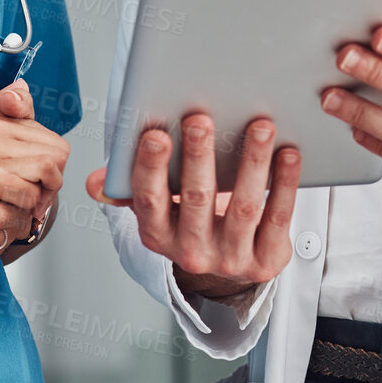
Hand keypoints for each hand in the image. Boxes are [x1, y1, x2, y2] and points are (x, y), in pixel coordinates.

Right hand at [85, 115, 299, 301]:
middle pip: (196, 199)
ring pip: (243, 207)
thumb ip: (127, 188)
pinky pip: (278, 218)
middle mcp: (191, 251)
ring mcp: (231, 258)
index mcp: (157, 234)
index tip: (155, 133)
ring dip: (252, 162)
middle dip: (198, 156)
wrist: (230, 263)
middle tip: (201, 118)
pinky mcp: (266, 259)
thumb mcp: (157, 208)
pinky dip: (285, 183)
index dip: (151, 167)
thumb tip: (93, 182)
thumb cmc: (191, 220)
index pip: (149, 199)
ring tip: (259, 126)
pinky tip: (288, 153)